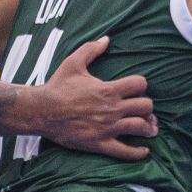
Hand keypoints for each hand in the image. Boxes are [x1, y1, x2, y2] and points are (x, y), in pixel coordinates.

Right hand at [39, 36, 156, 160]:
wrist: (42, 111)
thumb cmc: (58, 87)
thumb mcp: (73, 62)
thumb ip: (91, 49)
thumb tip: (106, 39)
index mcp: (108, 90)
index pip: (140, 84)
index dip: (141, 85)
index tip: (135, 89)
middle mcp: (112, 109)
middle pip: (146, 106)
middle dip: (147, 107)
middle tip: (143, 109)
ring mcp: (107, 128)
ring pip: (140, 128)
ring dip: (147, 127)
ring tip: (149, 128)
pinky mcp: (100, 144)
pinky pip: (125, 152)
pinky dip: (137, 153)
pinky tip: (144, 151)